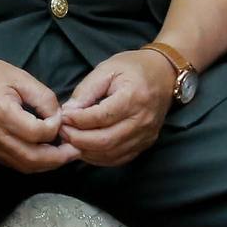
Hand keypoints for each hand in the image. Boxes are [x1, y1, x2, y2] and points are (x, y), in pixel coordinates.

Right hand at [0, 52, 74, 173]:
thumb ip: (43, 97)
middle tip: (76, 151)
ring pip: (23, 166)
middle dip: (59, 158)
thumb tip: (57, 117)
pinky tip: (42, 153)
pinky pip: (11, 162)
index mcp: (2, 113)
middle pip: (33, 159)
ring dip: (46, 164)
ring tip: (63, 155)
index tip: (61, 117)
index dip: (55, 128)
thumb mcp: (19, 76)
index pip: (38, 133)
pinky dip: (30, 162)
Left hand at [57, 51, 176, 167]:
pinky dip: (99, 157)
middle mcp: (142, 120)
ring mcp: (146, 135)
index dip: (77, 120)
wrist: (164, 74)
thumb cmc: (133, 68)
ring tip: (70, 140)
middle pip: (105, 140)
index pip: (100, 117)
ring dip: (86, 151)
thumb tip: (68, 111)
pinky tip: (86, 148)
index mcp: (133, 97)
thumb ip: (86, 90)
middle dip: (78, 139)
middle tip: (62, 131)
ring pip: (111, 153)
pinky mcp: (145, 144)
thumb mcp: (107, 69)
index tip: (63, 116)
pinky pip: (119, 158)